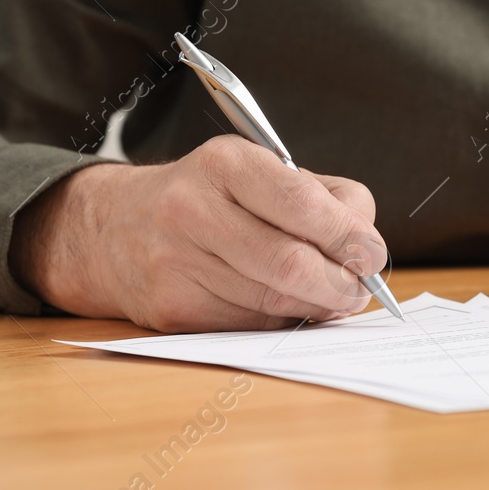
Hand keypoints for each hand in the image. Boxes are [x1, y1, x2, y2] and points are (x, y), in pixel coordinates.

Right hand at [10, 136, 387, 331]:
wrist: (115, 229)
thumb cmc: (212, 197)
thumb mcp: (261, 170)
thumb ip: (325, 198)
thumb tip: (367, 251)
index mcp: (227, 163)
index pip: (303, 204)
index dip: (349, 237)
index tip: (373, 255)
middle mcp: (194, 209)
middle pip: (290, 264)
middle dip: (341, 285)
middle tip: (360, 290)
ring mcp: (177, 263)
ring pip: (274, 302)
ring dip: (316, 307)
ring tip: (330, 297)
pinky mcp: (172, 310)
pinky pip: (249, 326)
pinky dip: (280, 321)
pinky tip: (283, 306)